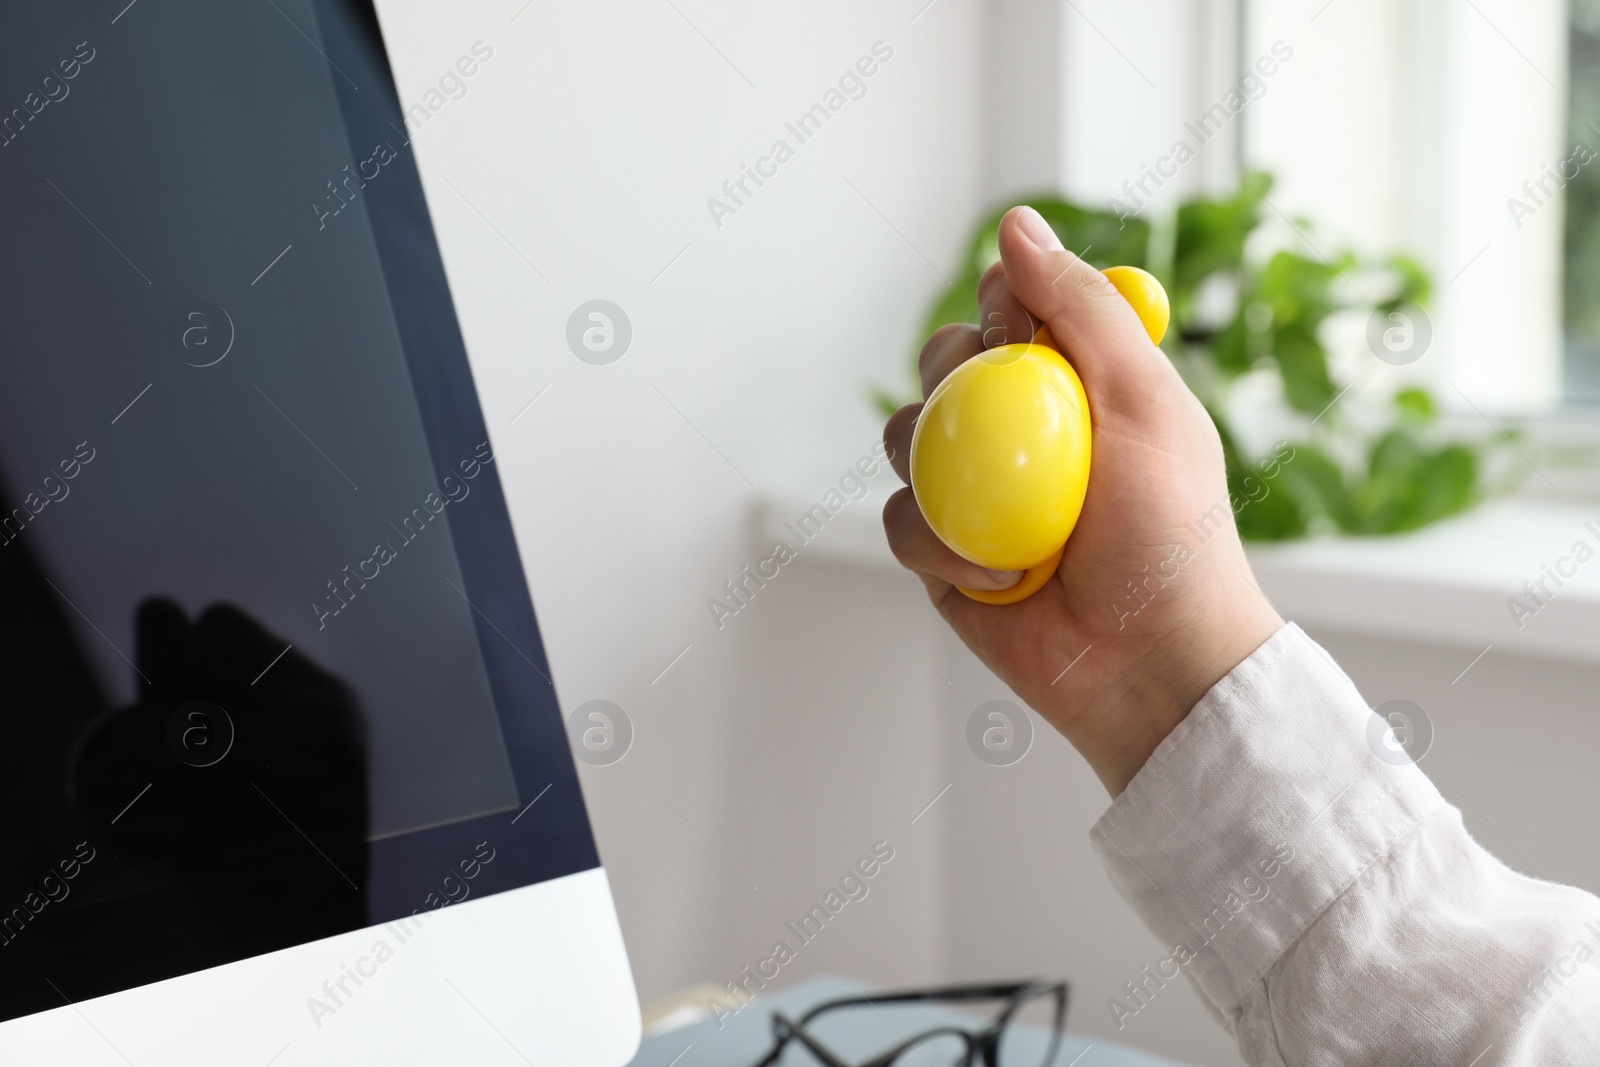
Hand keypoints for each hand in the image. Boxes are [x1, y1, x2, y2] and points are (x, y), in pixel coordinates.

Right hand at [882, 206, 1282, 795]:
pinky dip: (939, 542)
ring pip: (906, 434)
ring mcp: (977, 492)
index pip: (1011, 306)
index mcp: (1076, 382)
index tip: (1019, 332)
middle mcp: (1020, 429)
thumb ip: (1083, 310)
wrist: (1151, 662)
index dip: (1003, 305)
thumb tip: (1015, 225)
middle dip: (955, 377)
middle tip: (1001, 419)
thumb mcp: (1145, 401)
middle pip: (944, 360)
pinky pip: (900, 518)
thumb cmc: (1170, 534)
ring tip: (1004, 514)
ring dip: (937, 465)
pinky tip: (997, 573)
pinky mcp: (943, 554)